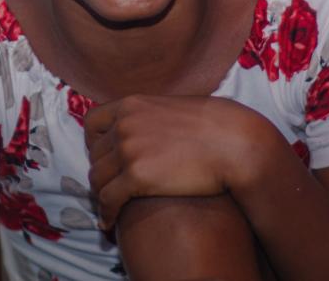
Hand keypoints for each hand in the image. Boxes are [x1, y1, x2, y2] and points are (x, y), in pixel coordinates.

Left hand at [83, 95, 284, 227]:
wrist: (236, 143)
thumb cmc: (217, 128)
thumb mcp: (176, 109)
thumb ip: (155, 117)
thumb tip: (154, 127)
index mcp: (133, 105)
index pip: (92, 123)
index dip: (94, 144)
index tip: (105, 160)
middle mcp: (125, 124)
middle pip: (94, 155)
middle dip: (101, 174)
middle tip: (109, 190)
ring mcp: (129, 149)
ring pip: (97, 179)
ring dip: (101, 197)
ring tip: (109, 209)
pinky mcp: (137, 176)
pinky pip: (107, 199)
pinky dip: (105, 213)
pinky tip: (109, 223)